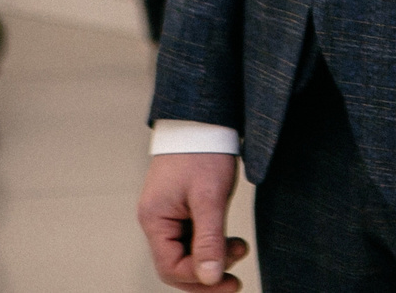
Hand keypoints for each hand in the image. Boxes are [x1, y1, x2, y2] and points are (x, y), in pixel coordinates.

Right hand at [138, 152, 247, 289]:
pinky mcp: (183, 208)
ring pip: (187, 252)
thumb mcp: (210, 196)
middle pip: (177, 265)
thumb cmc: (203, 151)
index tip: (228, 279)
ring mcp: (169, 215)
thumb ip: (209, 238)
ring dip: (213, 258)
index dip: (198, 278)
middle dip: (206, 276)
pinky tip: (232, 241)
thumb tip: (209, 277)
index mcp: (155, 219)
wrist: (204, 119)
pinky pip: (194, 237)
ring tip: (241, 250)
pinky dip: (213, 244)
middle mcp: (158, 220)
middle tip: (235, 282)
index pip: (171, 266)